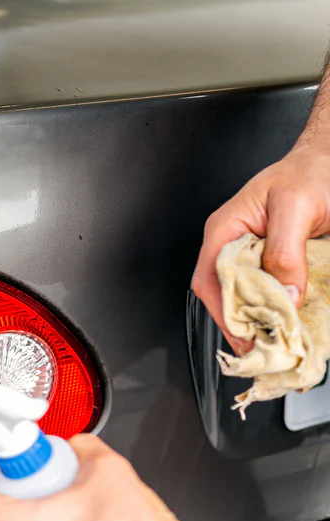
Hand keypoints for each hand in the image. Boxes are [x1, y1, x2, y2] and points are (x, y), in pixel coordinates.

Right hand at [192, 144, 329, 350]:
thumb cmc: (311, 172)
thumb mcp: (297, 207)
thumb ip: (285, 251)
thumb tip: (284, 293)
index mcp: (225, 229)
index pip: (209, 279)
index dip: (224, 311)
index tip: (246, 336)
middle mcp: (233, 245)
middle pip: (225, 294)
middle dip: (242, 323)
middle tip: (265, 347)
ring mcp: (253, 254)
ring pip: (247, 296)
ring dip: (261, 319)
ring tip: (276, 340)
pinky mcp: (275, 261)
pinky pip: (269, 290)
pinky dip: (279, 309)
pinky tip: (289, 321)